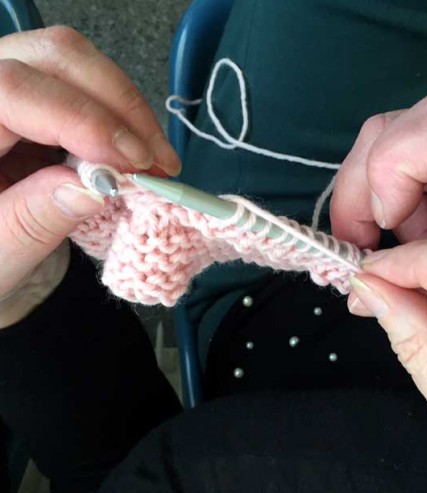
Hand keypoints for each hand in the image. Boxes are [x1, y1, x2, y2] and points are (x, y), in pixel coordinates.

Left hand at [0, 27, 180, 326]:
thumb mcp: (1, 248)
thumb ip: (38, 217)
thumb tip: (99, 185)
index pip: (14, 89)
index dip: (83, 119)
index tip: (132, 164)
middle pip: (56, 58)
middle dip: (120, 106)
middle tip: (158, 161)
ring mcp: (12, 84)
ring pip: (80, 64)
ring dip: (130, 112)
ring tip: (158, 162)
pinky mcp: (41, 97)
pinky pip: (91, 88)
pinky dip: (126, 120)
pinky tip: (142, 154)